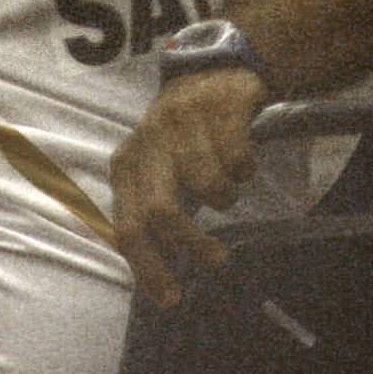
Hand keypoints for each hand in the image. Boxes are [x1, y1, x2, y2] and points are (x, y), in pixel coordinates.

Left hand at [110, 68, 267, 308]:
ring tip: (229, 189)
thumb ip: (147, 209)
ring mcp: (183, 122)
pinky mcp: (219, 108)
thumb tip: (155, 275)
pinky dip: (245, 170)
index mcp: (126, 164)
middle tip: (218, 262)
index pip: (128, 227)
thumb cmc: (181, 136)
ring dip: (226, 196)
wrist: (214, 74)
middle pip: (163, 211)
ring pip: (208, 186)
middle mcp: (149, 143)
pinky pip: (238, 161)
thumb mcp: (154, 167)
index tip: (172, 299)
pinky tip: (242, 160)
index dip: (148, 268)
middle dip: (192, 244)